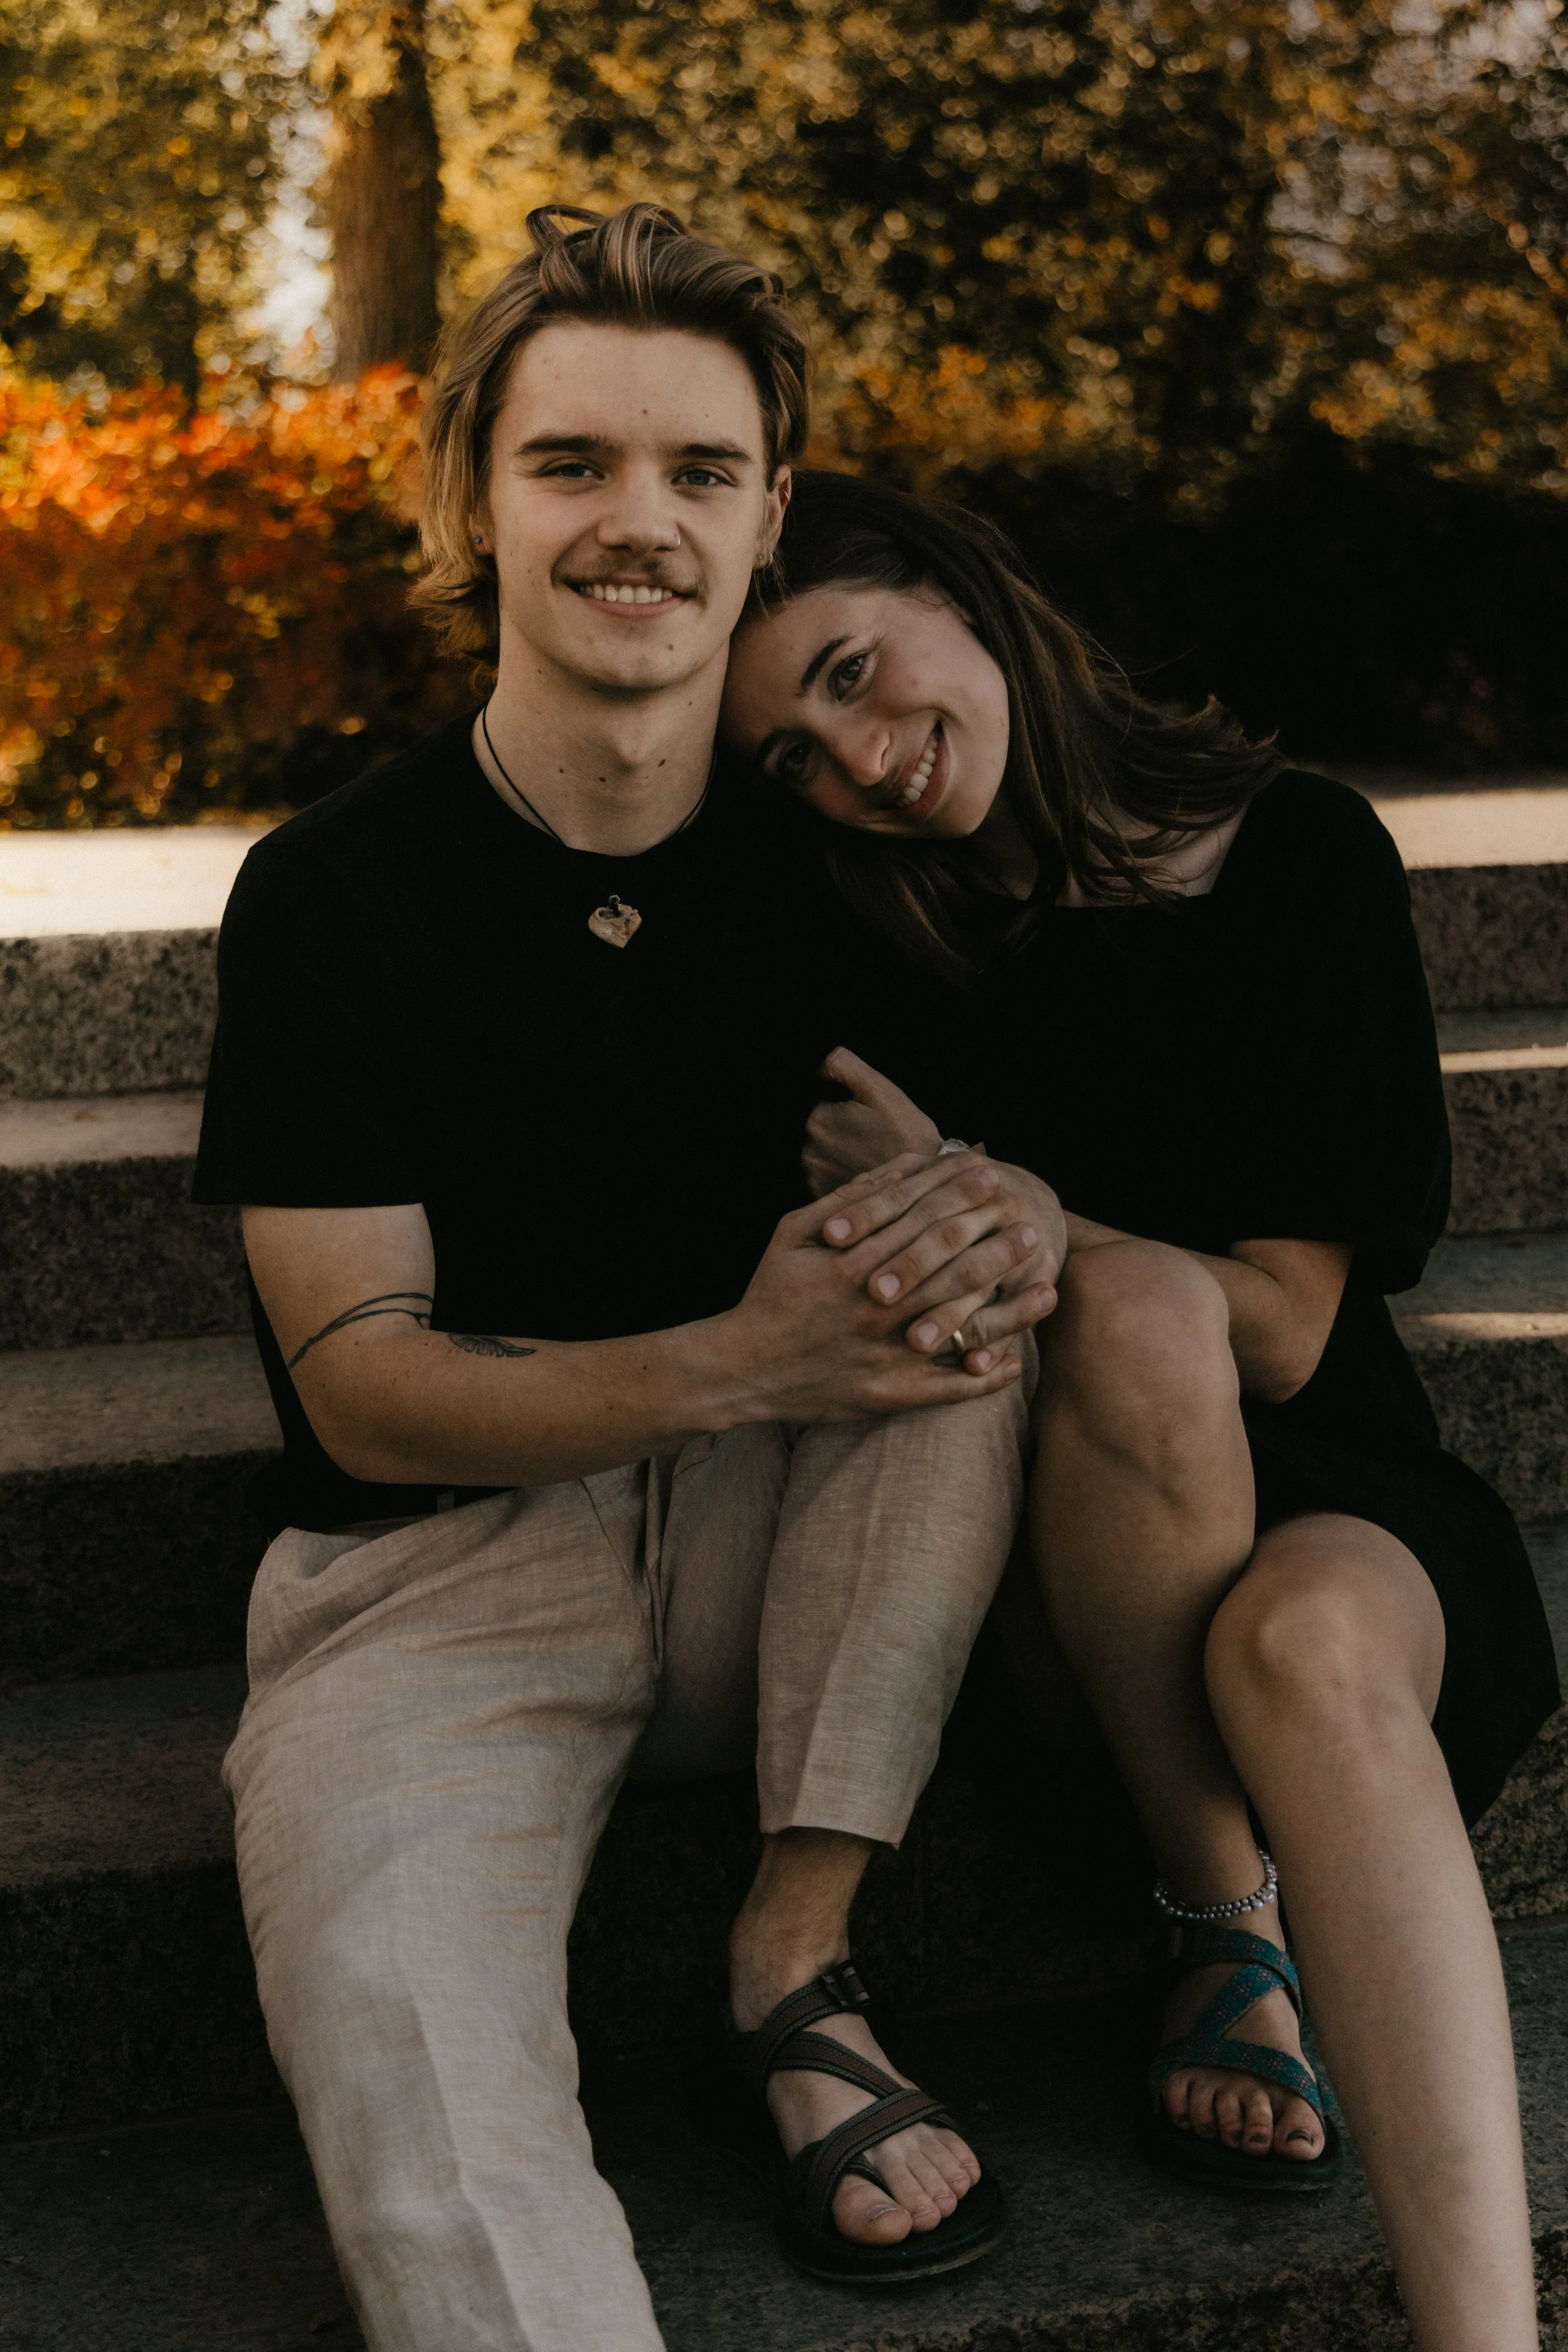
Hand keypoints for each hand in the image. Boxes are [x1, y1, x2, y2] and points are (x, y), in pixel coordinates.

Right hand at [718, 1153, 1029, 1422]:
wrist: (742, 1368)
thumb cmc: (770, 1293)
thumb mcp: (793, 1232)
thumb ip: (848, 1199)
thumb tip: (901, 1165)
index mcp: (853, 1263)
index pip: (922, 1220)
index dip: (961, 1196)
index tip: (994, 1178)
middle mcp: (874, 1307)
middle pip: (951, 1269)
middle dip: (996, 1244)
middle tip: (1031, 1226)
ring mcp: (884, 1354)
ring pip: (960, 1327)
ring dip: (1009, 1308)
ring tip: (1047, 1288)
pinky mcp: (888, 1395)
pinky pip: (946, 1391)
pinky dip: (983, 1379)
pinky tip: (1014, 1363)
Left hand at [803, 1048, 942, 1196]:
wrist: (924, 1182)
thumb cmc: (906, 1133)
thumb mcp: (879, 1089)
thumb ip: (844, 1065)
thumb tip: (819, 1067)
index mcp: (818, 1119)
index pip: (815, 1101)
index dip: (838, 1103)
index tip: (861, 1115)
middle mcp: (808, 1151)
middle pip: (815, 1128)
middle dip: (836, 1127)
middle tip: (868, 1134)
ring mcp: (814, 1177)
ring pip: (819, 1151)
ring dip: (836, 1149)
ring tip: (867, 1151)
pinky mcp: (823, 1194)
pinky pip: (822, 1175)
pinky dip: (837, 1170)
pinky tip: (861, 1167)